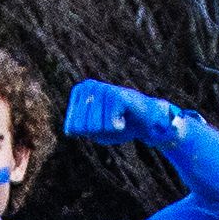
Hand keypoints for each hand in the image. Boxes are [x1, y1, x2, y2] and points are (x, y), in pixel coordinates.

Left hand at [64, 80, 185, 146]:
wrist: (147, 120)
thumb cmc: (118, 125)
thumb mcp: (93, 131)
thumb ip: (79, 129)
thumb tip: (71, 128)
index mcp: (80, 92)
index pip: (72, 126)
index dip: (88, 133)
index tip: (101, 123)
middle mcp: (89, 86)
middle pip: (83, 127)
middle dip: (99, 131)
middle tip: (112, 120)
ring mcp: (102, 89)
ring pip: (95, 127)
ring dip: (109, 129)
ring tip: (118, 117)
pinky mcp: (117, 96)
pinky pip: (109, 125)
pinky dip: (119, 128)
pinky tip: (125, 117)